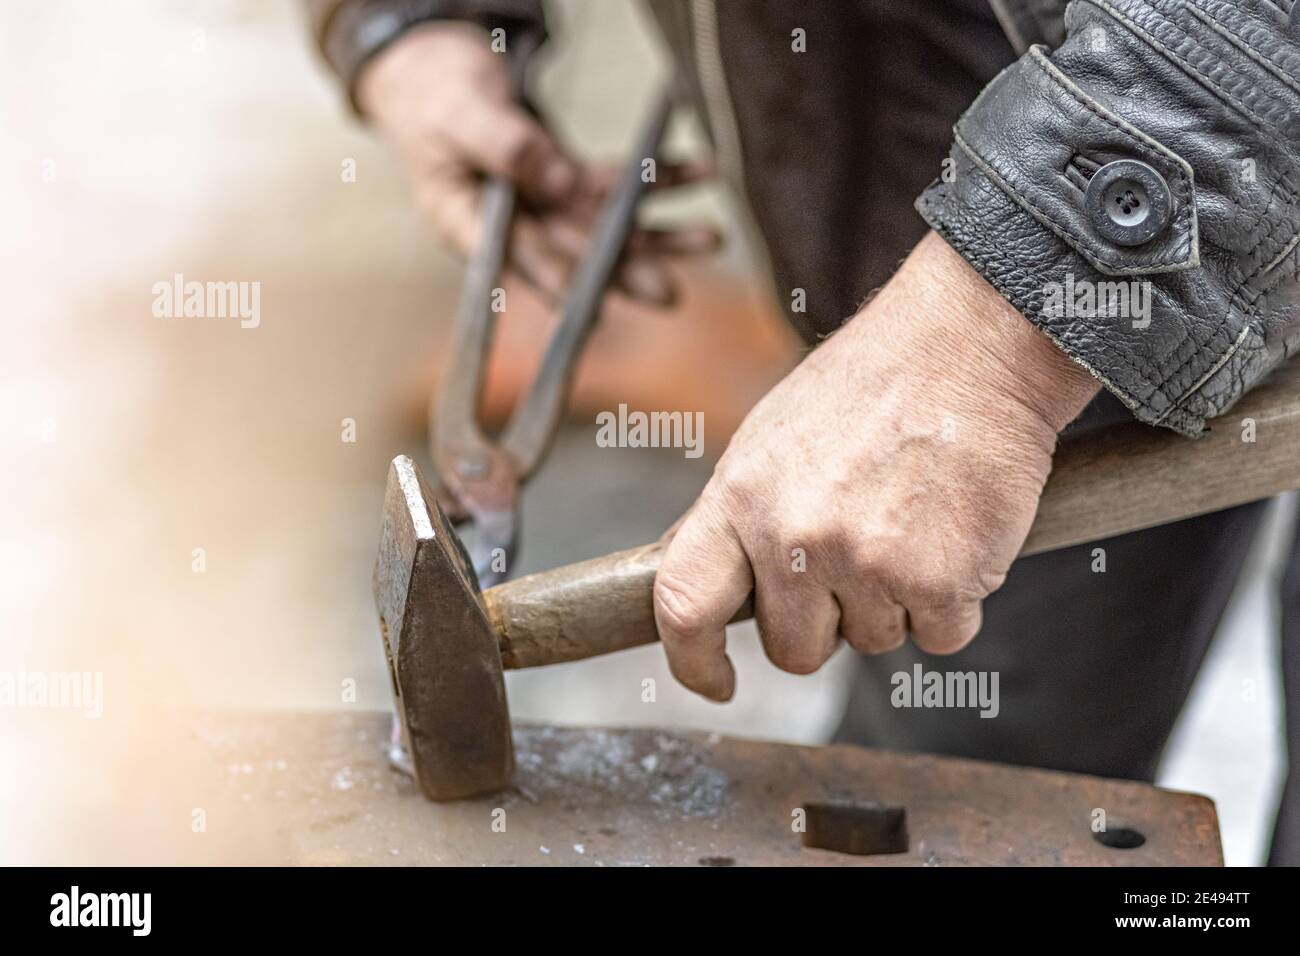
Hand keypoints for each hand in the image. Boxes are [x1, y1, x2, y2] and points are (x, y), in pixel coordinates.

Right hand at [356, 22, 717, 305]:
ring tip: (710, 239)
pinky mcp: (566, 182)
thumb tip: (555, 179)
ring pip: (605, 227)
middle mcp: (513, 226)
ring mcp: (542, 206)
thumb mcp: (459, 114)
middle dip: (624, 271)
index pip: (518, 261)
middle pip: (573, 254)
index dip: (557, 283)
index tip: (597, 310)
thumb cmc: (434, 96)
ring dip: (658, 233)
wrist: (438, 73)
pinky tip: (696, 173)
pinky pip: (616, 185)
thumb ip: (502, 145)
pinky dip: (656, 178)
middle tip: (670, 293)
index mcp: (468, 224)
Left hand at [653, 231, 1099, 699]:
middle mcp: (793, 537)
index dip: (691, 660)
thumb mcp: (772, 436)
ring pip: (873, 642)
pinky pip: (941, 636)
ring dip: (895, 603)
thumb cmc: (874, 383)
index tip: (715, 681)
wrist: (971, 343)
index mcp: (741, 496)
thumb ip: (738, 514)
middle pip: (794, 649)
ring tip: (911, 521)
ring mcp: (865, 562)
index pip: (684, 603)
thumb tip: (704, 578)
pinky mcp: (938, 581)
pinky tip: (954, 535)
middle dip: (825, 624)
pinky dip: (954, 603)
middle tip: (856, 562)